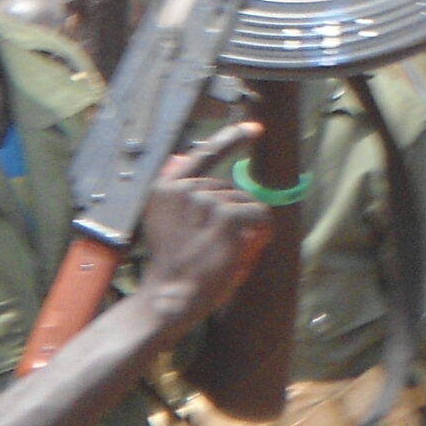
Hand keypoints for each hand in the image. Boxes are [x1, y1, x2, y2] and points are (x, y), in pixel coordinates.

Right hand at [135, 123, 272, 341]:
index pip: (202, 154)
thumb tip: (186, 164)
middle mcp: (183, 189)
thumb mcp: (167, 223)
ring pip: (246, 202)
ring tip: (218, 249)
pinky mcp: (225, 216)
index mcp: (165, 189)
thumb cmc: (172, 265)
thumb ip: (180, 196)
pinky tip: (240, 247)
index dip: (231, 138)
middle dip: (231, 212)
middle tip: (210, 243)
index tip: (255, 128)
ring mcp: (205, 201)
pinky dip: (260, 231)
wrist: (168, 298)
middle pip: (229, 187)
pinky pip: (259, 214)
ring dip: (243, 225)